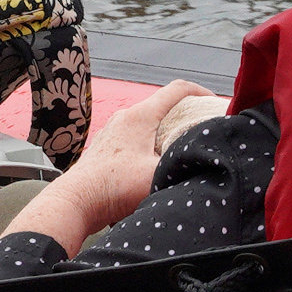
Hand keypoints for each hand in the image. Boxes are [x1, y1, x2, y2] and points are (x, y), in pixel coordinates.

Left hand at [18, 79, 209, 257]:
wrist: (75, 202)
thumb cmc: (113, 187)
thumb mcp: (158, 175)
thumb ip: (185, 164)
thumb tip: (208, 162)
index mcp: (140, 116)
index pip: (178, 89)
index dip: (202, 93)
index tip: (217, 105)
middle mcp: (125, 118)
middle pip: (164, 105)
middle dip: (188, 113)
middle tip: (206, 129)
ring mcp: (113, 131)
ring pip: (149, 122)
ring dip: (169, 129)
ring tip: (185, 147)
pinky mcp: (107, 148)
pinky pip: (137, 137)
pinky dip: (153, 142)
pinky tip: (159, 162)